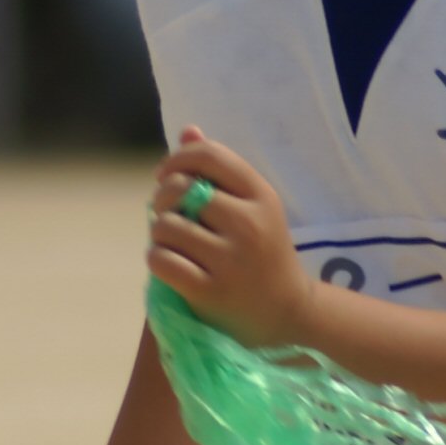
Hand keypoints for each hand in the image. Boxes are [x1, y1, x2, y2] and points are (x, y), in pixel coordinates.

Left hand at [148, 128, 312, 348]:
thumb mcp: (253, 208)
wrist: (288, 314)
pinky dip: (156, 258)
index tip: (166, 175)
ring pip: (165, 226)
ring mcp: (231, 260)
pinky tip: (168, 263)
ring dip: (158, 233)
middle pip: (180, 189)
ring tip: (170, 243)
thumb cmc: (263, 254)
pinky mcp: (211, 291)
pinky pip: (161, 260)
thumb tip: (188, 131)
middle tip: (168, 215)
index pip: (209, 156)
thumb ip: (220, 172)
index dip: (177, 159)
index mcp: (261, 195)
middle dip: (162, 199)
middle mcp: (249, 223)